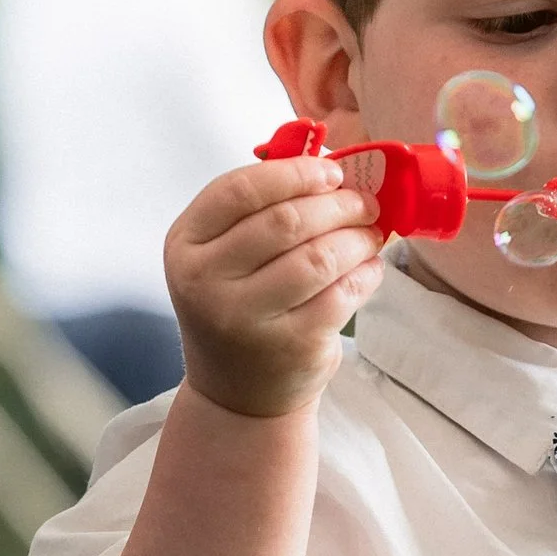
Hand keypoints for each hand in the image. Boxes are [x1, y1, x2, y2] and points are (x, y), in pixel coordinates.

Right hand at [164, 153, 383, 421]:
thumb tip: (330, 163)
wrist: (236, 392)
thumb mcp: (224, 255)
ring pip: (317, 258)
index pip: (241, 190)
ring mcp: (245, 319)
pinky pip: (340, 296)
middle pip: (285, 221)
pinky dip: (365, 274)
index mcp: (186, 245)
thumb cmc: (238, 305)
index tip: (332, 173)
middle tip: (364, 203)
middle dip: (336, 205)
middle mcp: (206, 283)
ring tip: (371, 234)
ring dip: (356, 238)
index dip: (295, 174)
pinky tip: (369, 267)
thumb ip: (260, 208)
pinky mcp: (288, 346)